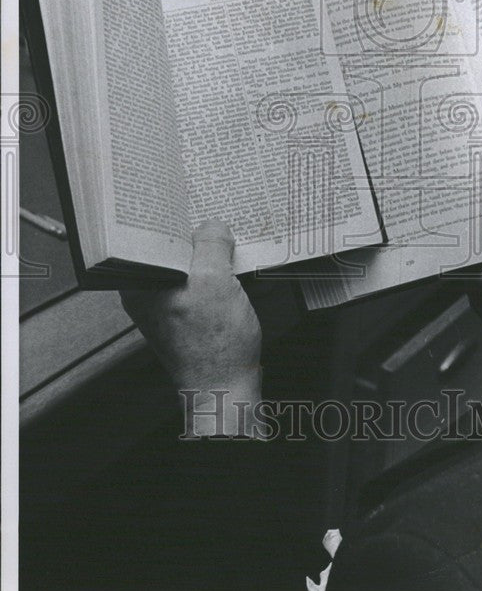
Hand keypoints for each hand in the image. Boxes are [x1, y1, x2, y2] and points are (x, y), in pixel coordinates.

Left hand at [120, 221, 262, 408]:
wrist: (226, 388)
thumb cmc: (215, 349)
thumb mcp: (215, 283)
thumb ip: (211, 245)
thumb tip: (213, 225)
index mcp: (140, 282)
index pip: (149, 232)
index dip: (174, 214)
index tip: (195, 202)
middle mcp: (147, 290)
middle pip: (171, 244)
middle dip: (196, 232)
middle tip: (219, 223)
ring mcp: (167, 300)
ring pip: (188, 260)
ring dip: (210, 251)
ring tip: (228, 245)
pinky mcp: (188, 308)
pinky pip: (199, 277)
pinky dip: (216, 268)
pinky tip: (231, 268)